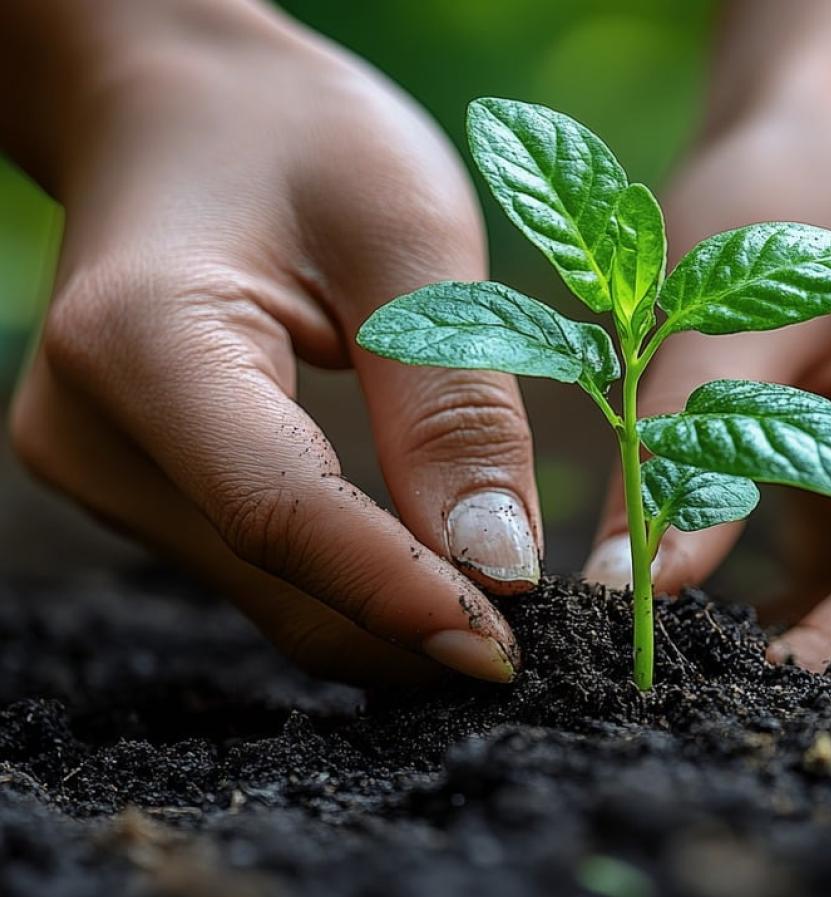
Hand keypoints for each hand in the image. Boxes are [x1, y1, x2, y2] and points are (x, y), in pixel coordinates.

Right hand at [6, 3, 539, 684]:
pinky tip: (429, 560)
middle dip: (409, 623)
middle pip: (274, 576)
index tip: (510, 650)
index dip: (402, 595)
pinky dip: (351, 575)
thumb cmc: (297, 139)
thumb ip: (451, 401)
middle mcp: (93, 427)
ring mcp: (100, 466)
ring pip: (268, 590)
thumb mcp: (405, 235)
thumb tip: (501, 563)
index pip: (280, 512)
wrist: (182, 112)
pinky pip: (259, 562)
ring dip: (387, 609)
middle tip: (538, 636)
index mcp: (146, 340)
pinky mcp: (134, 481)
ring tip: (498, 592)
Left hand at [585, 98, 830, 668]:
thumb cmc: (793, 192)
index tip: (715, 689)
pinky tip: (715, 628)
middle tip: (675, 686)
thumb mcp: (725, 308)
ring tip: (684, 660)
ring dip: (799, 644)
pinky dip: (797, 616)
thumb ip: (682, 450)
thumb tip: (622, 596)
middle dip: (810, 657)